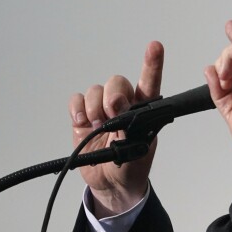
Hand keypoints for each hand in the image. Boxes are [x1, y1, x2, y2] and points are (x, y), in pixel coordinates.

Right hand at [69, 41, 163, 215]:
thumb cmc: (132, 165)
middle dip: (114, 94)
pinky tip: (83, 123)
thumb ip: (130, 128)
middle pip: (116, 82)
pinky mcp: (83, 117)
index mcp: (144, 109)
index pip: (149, 82)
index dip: (152, 64)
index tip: (155, 47)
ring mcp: (102, 109)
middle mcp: (123, 104)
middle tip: (113, 112)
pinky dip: (78, 109)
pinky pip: (77, 100)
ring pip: (96, 90)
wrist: (112, 184)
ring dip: (95, 107)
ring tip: (98, 126)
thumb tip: (117, 112)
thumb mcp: (138, 150)